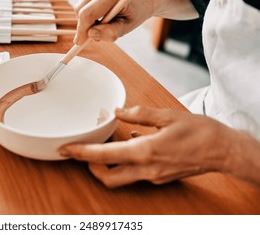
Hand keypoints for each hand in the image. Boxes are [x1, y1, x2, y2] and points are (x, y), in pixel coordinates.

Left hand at [60, 106, 259, 187]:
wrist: (224, 151)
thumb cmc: (200, 133)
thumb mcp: (167, 116)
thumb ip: (139, 114)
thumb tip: (119, 111)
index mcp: (145, 152)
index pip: (104, 156)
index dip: (82, 153)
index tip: (66, 150)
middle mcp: (146, 169)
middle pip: (107, 177)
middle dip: (90, 166)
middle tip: (83, 150)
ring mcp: (153, 176)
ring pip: (120, 178)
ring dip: (107, 164)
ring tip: (103, 145)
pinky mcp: (159, 177)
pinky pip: (135, 173)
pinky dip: (125, 161)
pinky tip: (129, 144)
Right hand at [73, 0, 154, 44]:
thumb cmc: (135, 14)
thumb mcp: (126, 27)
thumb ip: (110, 32)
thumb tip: (91, 34)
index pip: (88, 12)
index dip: (82, 29)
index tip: (79, 42)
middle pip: (81, 9)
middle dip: (84, 25)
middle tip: (93, 35)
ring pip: (79, 5)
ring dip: (86, 18)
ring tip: (102, 22)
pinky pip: (81, 1)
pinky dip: (87, 11)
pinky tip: (100, 12)